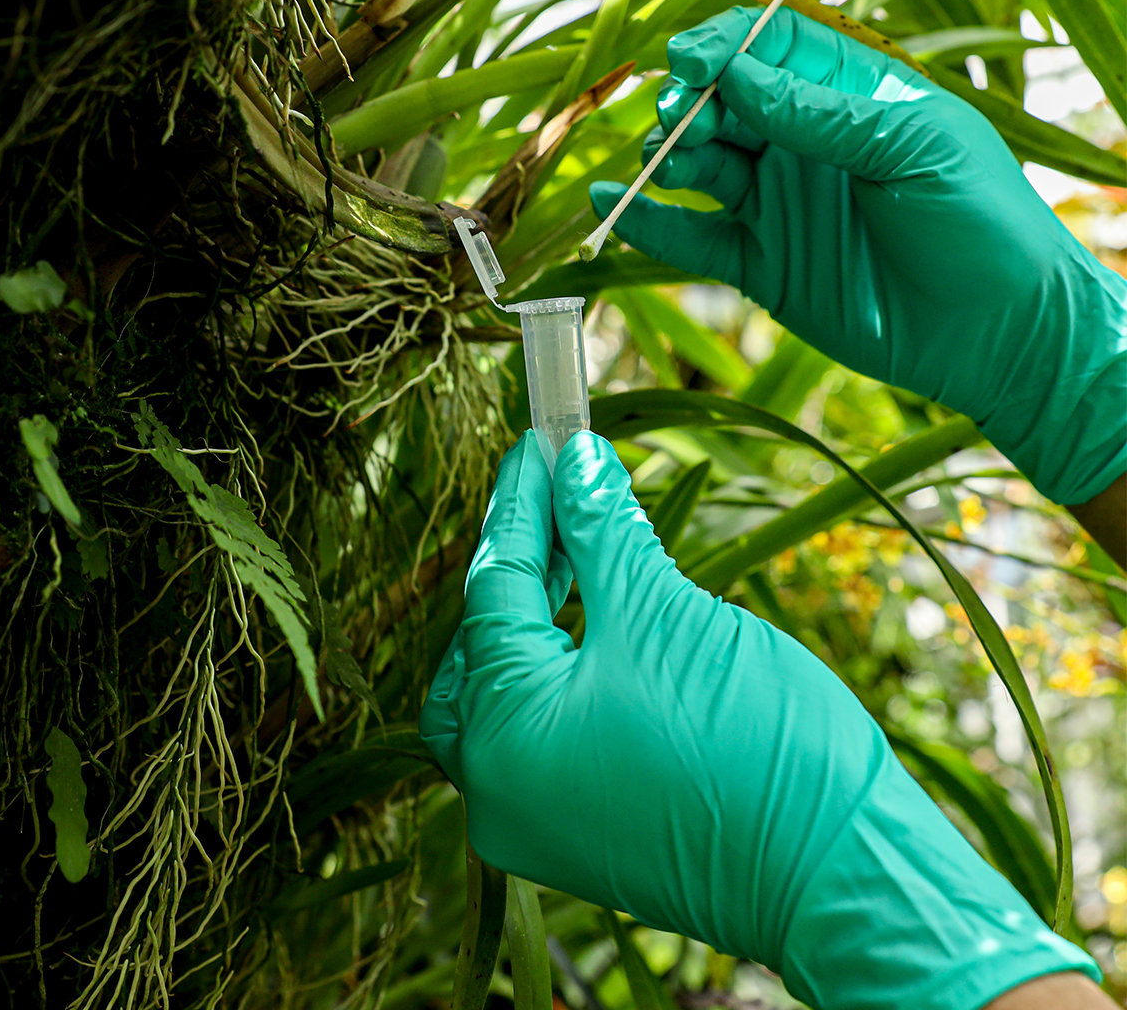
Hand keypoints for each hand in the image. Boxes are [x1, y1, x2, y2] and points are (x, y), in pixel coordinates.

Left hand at [420, 430, 1098, 1008]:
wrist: (843, 878)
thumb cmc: (757, 747)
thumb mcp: (667, 616)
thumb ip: (604, 534)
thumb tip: (574, 462)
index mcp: (502, 734)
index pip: (493, 588)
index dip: (522, 504)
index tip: (543, 442)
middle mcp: (495, 789)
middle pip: (477, 649)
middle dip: (517, 572)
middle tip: (563, 504)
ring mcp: (531, 821)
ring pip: (502, 697)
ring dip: (537, 625)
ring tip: (584, 558)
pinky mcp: (574, 836)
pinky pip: (538, 739)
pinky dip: (557, 679)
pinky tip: (599, 629)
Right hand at [588, 6, 1126, 506]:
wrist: (995, 332)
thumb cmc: (978, 221)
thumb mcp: (911, 147)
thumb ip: (822, 115)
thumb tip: (736, 77)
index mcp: (850, 97)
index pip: (769, 51)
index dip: (724, 49)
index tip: (688, 62)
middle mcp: (805, 145)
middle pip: (723, 106)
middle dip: (690, 106)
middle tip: (678, 121)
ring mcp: (779, 206)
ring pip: (700, 168)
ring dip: (668, 158)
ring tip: (660, 163)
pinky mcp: (761, 267)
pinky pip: (691, 241)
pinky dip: (650, 226)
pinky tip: (615, 206)